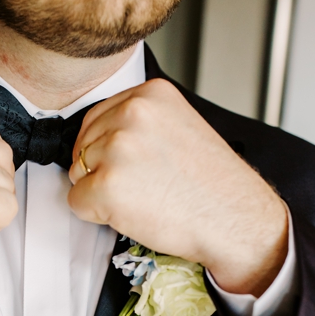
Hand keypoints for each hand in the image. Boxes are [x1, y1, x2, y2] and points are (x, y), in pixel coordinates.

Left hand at [66, 79, 287, 295]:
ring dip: (103, 193)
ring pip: (80, 173)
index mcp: (151, 94)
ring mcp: (117, 148)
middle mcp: (132, 113)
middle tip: (148, 185)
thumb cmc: (214, 185)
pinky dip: (99, 216)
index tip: (141, 165)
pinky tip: (136, 214)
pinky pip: (77, 203)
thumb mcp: (182, 127)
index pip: (98, 118)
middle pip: (84, 145)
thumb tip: (103, 136)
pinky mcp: (106, 186)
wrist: (237, 221)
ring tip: (147, 198)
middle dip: (105, 170)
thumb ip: (142, 122)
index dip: (112, 149)